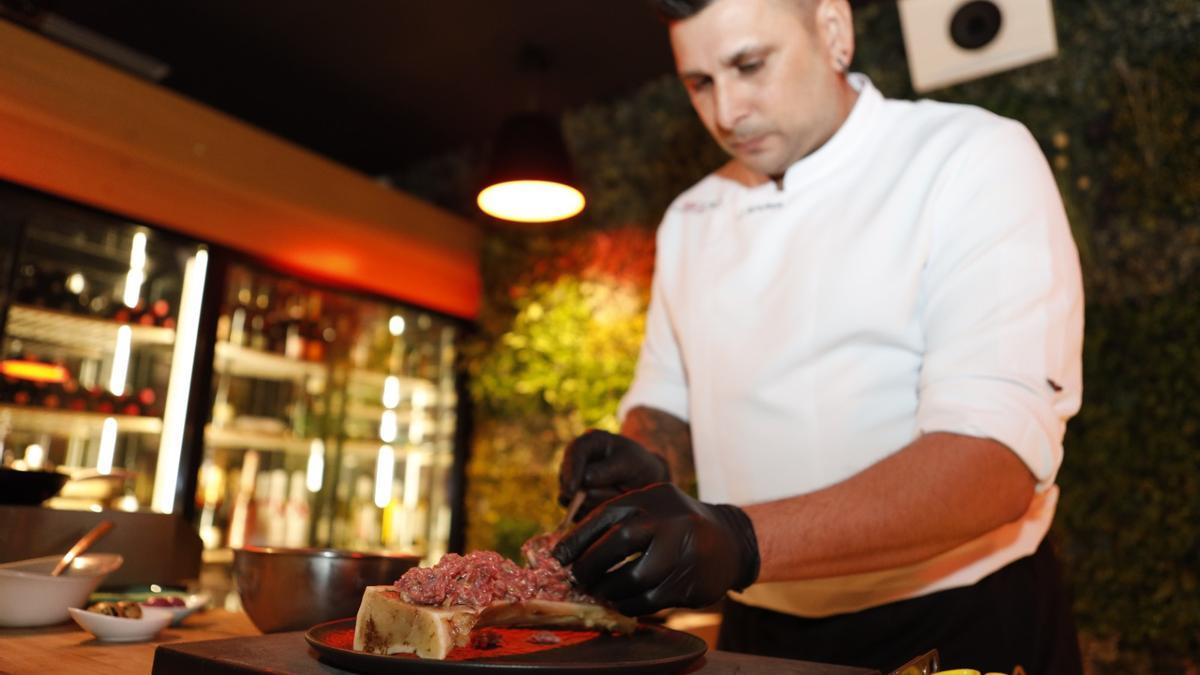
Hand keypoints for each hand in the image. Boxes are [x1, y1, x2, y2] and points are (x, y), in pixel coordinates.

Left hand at [552, 482, 759, 615]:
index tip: (559, 557)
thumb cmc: (676, 525)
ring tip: (600, 592)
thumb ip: (619, 521)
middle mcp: (669, 520)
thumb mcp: (652, 508)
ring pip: (634, 576)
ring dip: (609, 589)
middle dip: (591, 564)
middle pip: (619, 541)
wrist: (730, 541)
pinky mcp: (690, 582)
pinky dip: (628, 604)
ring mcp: (683, 551)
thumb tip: (571, 549)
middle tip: (578, 578)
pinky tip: (621, 602)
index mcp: (652, 497)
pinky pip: (650, 599)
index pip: (606, 514)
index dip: (577, 538)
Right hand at [558, 430, 669, 518]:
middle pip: (568, 479)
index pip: (574, 453)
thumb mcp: (628, 463)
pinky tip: (608, 507)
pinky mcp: (575, 501)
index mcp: (588, 443)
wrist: (646, 482)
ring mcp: (573, 482)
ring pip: (572, 499)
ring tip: (617, 496)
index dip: (572, 471)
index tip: (573, 490)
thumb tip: (584, 480)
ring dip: (594, 503)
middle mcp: (576, 462)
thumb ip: (607, 470)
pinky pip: (576, 512)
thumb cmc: (639, 465)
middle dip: (586, 492)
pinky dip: (591, 514)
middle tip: (614, 493)